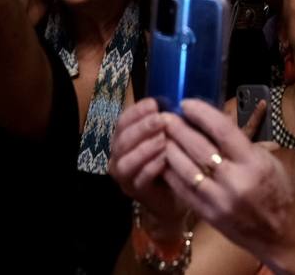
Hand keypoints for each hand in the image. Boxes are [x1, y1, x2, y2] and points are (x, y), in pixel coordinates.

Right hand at [108, 99, 189, 230]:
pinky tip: (165, 159)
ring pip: (126, 161)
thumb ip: (165, 121)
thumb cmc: (170, 158)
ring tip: (162, 139)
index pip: (123, 121)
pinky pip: (139, 179)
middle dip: (141, 128)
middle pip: (122, 139)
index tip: (153, 104)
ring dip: (144, 148)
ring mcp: (124, 176)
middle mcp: (118, 156)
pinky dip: (151, 167)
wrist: (174, 193)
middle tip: (160, 120)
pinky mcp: (134, 192)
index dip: (136, 111)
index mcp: (124, 137)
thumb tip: (175, 102)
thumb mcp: (167, 135)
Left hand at [159, 100, 294, 257]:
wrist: (279, 233)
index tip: (186, 104)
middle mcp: (236, 181)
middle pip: (199, 148)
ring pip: (185, 168)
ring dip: (169, 148)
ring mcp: (219, 200)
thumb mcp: (267, 160)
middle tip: (165, 116)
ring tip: (160, 135)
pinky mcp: (208, 215)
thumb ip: (241, 142)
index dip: (201, 113)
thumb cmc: (276, 191)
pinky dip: (170, 172)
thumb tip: (212, 120)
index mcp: (254, 162)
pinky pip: (182, 190)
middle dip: (178, 129)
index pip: (223, 130)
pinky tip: (163, 160)